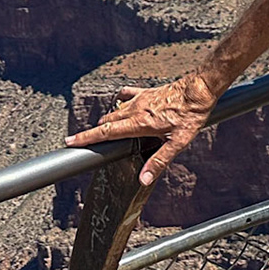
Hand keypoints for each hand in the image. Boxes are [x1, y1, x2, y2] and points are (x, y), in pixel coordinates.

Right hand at [65, 73, 220, 186]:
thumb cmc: (190, 115)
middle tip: (85, 142)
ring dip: (107, 121)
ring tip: (104, 131)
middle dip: (94, 132)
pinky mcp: (147, 92)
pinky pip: (127, 95)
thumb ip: (158, 161)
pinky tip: (121, 106)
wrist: (199, 89)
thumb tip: (143, 179)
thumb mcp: (178, 143)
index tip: (69, 142)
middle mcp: (136, 109)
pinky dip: (120, 102)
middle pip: (107, 122)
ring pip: (115, 110)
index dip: (86, 138)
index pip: (106, 132)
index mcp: (139, 123)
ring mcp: (140, 99)